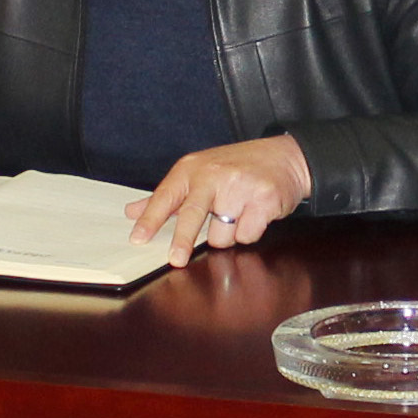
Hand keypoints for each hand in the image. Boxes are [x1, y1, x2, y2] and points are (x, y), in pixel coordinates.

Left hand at [128, 135, 313, 261]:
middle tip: (176, 260)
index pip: (166, 196)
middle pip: (193, 214)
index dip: (151, 219)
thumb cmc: (237, 167)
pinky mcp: (264, 200)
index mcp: (191, 169)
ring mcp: (239, 187)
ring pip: (222, 234)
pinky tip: (254, 216)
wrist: (286, 157)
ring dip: (227, 235)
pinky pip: (246, 235)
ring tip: (236, 215)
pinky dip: (248, 233)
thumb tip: (132, 211)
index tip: (138, 238)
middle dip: (183, 240)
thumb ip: (166, 196)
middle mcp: (213, 175)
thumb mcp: (198, 174)